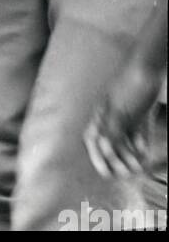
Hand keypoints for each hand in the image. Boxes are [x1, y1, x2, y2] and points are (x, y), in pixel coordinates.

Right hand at [84, 60, 161, 178]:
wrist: (149, 68)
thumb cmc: (131, 86)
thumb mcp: (120, 111)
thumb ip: (110, 130)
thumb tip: (101, 147)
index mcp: (101, 115)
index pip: (92, 140)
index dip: (96, 157)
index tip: (104, 173)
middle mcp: (110, 117)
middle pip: (109, 144)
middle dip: (116, 161)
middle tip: (125, 174)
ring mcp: (125, 116)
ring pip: (124, 142)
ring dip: (129, 156)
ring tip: (138, 167)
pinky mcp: (139, 115)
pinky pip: (137, 135)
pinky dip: (140, 146)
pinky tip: (145, 155)